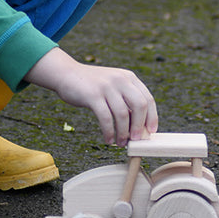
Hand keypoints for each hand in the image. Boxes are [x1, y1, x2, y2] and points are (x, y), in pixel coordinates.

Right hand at [25, 48, 157, 144]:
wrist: (67, 74)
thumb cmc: (92, 85)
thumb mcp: (113, 86)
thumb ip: (126, 100)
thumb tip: (138, 126)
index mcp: (129, 77)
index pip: (148, 98)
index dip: (152, 117)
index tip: (150, 132)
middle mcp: (120, 80)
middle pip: (140, 106)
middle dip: (139, 126)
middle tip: (136, 140)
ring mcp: (106, 87)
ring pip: (123, 114)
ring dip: (123, 133)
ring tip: (120, 143)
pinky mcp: (93, 95)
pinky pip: (105, 118)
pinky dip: (109, 132)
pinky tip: (108, 139)